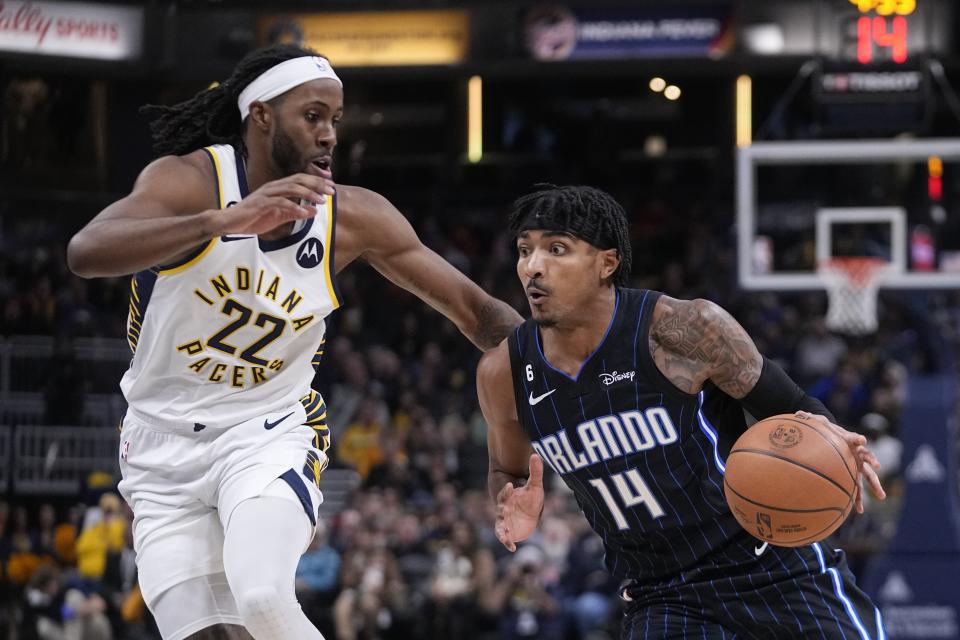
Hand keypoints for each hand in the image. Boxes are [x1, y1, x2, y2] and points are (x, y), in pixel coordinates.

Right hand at [217, 173, 335, 235]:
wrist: (230, 223)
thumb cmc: (253, 218)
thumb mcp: (279, 216)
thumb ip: (295, 212)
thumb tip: (314, 211)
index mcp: (277, 188)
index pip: (300, 179)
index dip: (316, 181)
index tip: (331, 186)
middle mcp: (273, 187)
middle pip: (298, 180)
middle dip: (316, 184)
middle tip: (332, 191)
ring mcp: (266, 194)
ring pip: (291, 188)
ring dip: (308, 194)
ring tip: (322, 201)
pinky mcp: (260, 204)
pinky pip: (280, 203)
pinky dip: (294, 207)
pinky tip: (305, 213)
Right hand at [495, 454, 544, 551]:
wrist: (525, 509)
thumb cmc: (530, 495)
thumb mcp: (535, 485)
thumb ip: (535, 471)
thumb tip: (536, 454)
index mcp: (508, 496)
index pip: (504, 493)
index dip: (506, 490)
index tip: (510, 486)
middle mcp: (503, 508)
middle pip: (500, 509)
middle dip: (502, 510)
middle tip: (505, 509)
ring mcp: (504, 520)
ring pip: (500, 526)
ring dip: (502, 531)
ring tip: (504, 536)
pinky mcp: (507, 530)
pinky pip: (504, 537)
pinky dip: (506, 542)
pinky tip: (512, 548)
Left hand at [794, 411, 885, 512]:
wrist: (832, 440)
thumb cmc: (825, 432)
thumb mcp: (816, 424)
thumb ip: (809, 419)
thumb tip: (798, 413)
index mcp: (848, 441)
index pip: (853, 438)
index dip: (856, 438)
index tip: (861, 440)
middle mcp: (856, 454)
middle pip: (866, 458)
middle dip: (872, 461)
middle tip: (878, 466)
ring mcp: (856, 466)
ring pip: (867, 477)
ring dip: (874, 487)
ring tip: (882, 497)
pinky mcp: (852, 476)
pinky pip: (856, 488)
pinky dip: (856, 498)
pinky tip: (858, 511)